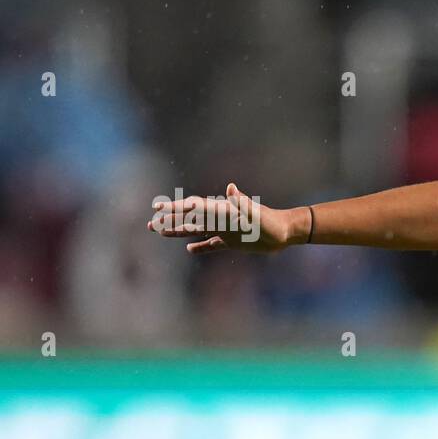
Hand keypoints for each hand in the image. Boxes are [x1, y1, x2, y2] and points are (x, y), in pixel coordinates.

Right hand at [148, 183, 307, 253]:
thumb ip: (242, 202)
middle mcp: (220, 219)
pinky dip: (200, 247)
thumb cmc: (272, 221)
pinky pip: (211, 245)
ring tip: (160, 232)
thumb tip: (230, 189)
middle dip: (170, 220)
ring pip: (196, 230)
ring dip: (178, 231)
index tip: (158, 208)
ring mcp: (224, 230)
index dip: (176, 208)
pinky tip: (189, 249)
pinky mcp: (232, 243)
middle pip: (189, 218)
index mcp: (222, 211)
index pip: (194, 207)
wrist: (285, 231)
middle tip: (150, 223)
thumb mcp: (256, 213)